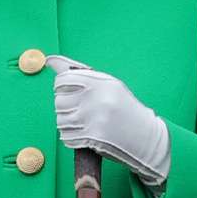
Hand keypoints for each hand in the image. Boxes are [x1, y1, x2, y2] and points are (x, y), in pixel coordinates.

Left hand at [46, 54, 170, 185]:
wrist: (147, 138)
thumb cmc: (123, 109)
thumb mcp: (107, 85)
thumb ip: (77, 72)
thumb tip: (49, 60)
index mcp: (101, 82)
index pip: (62, 80)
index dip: (63, 88)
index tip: (71, 93)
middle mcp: (97, 98)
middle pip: (58, 101)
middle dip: (67, 108)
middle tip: (84, 111)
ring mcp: (94, 118)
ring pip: (60, 120)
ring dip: (68, 124)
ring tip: (87, 124)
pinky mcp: (93, 137)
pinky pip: (66, 136)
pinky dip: (72, 138)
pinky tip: (87, 135)